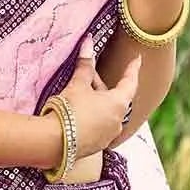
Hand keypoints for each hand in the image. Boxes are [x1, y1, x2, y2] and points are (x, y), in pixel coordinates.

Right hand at [56, 36, 141, 158]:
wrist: (53, 143)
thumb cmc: (69, 110)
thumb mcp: (77, 85)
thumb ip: (85, 65)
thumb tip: (88, 42)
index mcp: (118, 104)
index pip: (130, 82)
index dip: (132, 69)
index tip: (137, 59)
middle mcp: (118, 121)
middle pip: (115, 98)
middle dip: (102, 85)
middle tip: (89, 74)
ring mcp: (108, 136)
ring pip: (107, 113)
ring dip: (97, 101)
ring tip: (80, 93)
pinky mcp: (97, 146)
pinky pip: (99, 126)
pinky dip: (93, 116)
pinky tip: (78, 112)